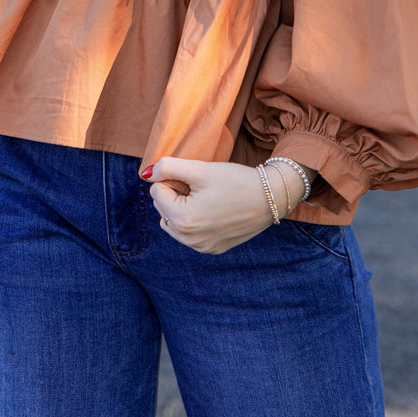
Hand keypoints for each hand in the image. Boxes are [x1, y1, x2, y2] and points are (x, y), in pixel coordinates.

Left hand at [143, 156, 304, 254]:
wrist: (270, 198)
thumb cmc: (236, 181)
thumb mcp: (200, 169)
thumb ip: (169, 167)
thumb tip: (147, 174)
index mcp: (182, 219)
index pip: (157, 191)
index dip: (174, 178)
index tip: (195, 177)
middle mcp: (188, 240)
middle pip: (163, 208)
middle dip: (176, 194)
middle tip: (202, 186)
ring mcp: (201, 247)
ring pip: (174, 222)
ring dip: (183, 208)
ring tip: (208, 198)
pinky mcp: (213, 249)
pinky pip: (190, 234)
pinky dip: (195, 220)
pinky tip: (215, 210)